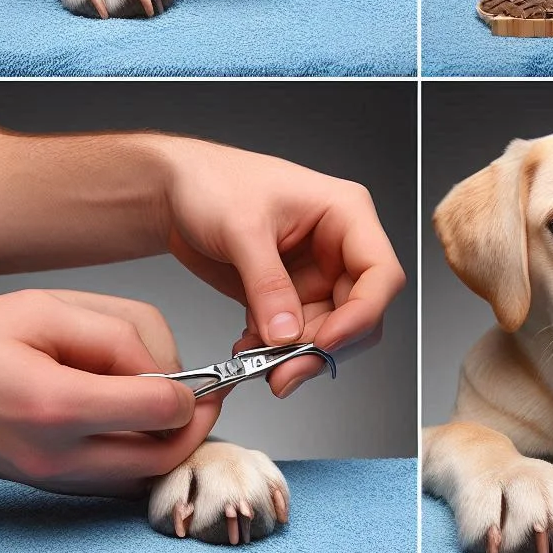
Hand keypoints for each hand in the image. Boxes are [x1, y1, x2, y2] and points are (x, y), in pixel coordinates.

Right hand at [0, 289, 219, 496]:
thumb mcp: (40, 308)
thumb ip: (115, 334)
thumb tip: (166, 371)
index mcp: (55, 404)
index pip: (162, 408)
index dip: (188, 386)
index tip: (189, 369)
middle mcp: (59, 454)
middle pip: (167, 454)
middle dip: (194, 421)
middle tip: (203, 392)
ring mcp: (57, 478)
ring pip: (149, 475)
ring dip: (171, 442)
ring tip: (164, 401)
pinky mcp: (56, 486)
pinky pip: (121, 481)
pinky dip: (141, 456)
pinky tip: (131, 421)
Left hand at [153, 136, 404, 394]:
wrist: (172, 189)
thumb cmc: (210, 181)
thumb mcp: (240, 228)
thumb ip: (267, 283)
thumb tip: (287, 334)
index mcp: (345, 214)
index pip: (380, 274)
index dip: (362, 314)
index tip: (327, 341)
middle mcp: (337, 247)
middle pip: (356, 312)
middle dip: (324, 345)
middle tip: (286, 370)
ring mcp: (313, 273)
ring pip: (326, 330)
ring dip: (295, 354)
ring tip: (258, 362)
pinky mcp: (286, 293)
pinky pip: (294, 332)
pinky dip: (273, 349)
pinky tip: (247, 349)